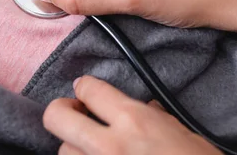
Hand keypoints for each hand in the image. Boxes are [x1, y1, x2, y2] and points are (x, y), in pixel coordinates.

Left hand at [43, 76, 220, 154]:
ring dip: (74, 147)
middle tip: (75, 114)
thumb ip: (153, 117)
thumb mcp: (181, 135)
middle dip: (61, 111)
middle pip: (55, 116)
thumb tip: (142, 107)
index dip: (85, 87)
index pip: (88, 89)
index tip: (85, 91)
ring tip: (91, 148)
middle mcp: (108, 145)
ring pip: (63, 150)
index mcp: (133, 122)